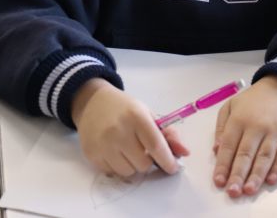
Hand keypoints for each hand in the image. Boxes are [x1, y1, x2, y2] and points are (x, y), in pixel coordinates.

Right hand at [71, 78, 189, 176]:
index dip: (168, 161)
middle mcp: (118, 130)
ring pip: (128, 172)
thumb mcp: (147, 114)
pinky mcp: (91, 153)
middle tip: (144, 151)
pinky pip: (112, 173)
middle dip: (148, 161)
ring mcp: (103, 143)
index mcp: (136, 117)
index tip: (173, 168)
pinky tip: (115, 152)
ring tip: (128, 151)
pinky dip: (118, 167)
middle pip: (143, 164)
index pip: (156, 146)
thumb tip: (184, 152)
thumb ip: (168, 134)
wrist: (92, 102)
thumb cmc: (125, 109)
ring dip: (133, 165)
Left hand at [212, 76, 276, 197]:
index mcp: (239, 119)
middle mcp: (257, 125)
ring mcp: (276, 130)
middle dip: (238, 174)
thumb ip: (221, 127)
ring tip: (249, 190)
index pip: (229, 145)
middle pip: (246, 153)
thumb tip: (217, 151)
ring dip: (256, 175)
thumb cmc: (253, 100)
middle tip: (232, 191)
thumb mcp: (231, 106)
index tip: (218, 181)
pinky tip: (271, 180)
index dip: (223, 165)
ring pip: (265, 156)